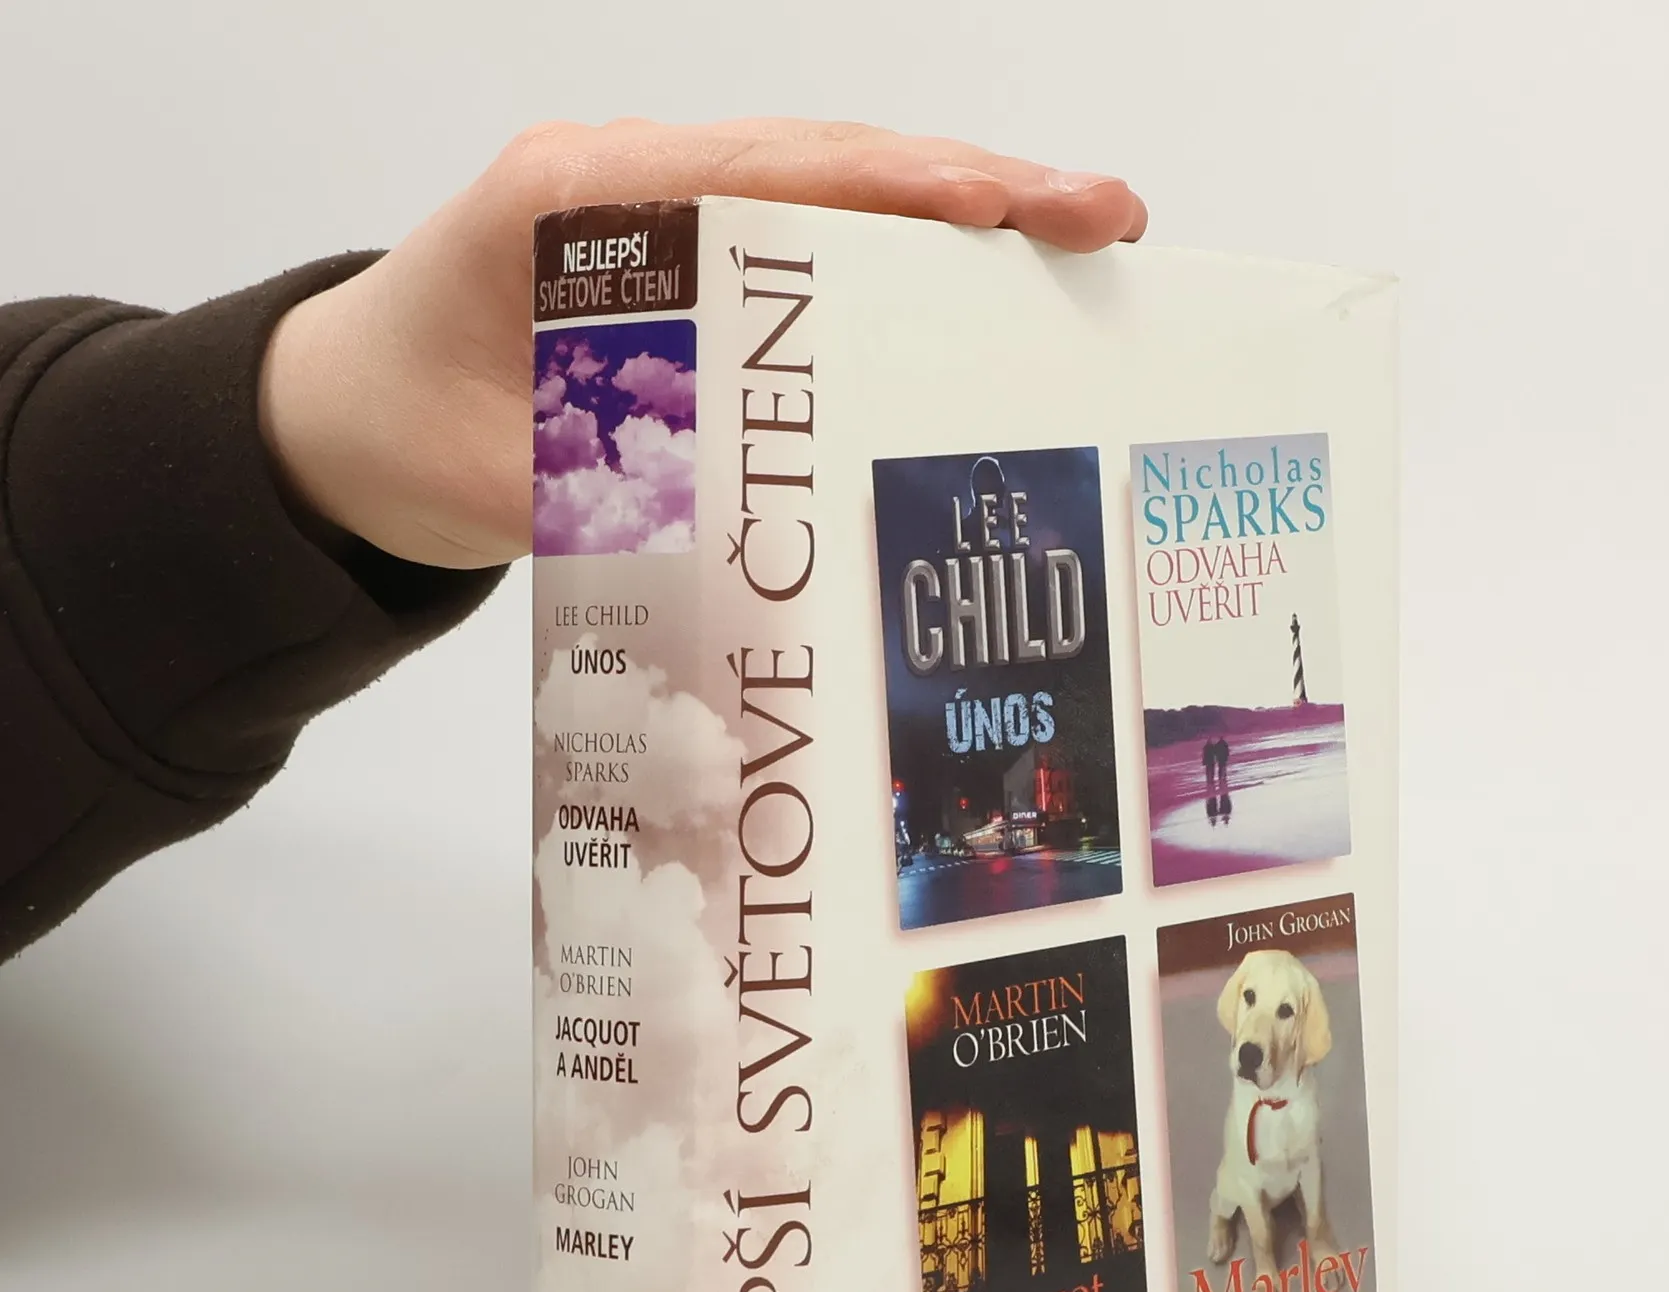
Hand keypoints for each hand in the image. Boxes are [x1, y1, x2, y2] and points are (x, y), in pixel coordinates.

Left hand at [258, 119, 1147, 569]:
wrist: (336, 417)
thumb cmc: (404, 434)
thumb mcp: (510, 483)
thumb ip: (626, 493)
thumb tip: (769, 529)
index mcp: (581, 202)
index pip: (776, 173)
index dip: (910, 189)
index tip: (1024, 210)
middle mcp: (632, 180)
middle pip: (829, 160)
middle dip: (976, 189)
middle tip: (1106, 220)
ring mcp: (660, 208)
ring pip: (827, 189)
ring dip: (951, 219)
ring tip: (1073, 249)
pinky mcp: (678, 254)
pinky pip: (799, 236)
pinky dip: (891, 256)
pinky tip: (972, 295)